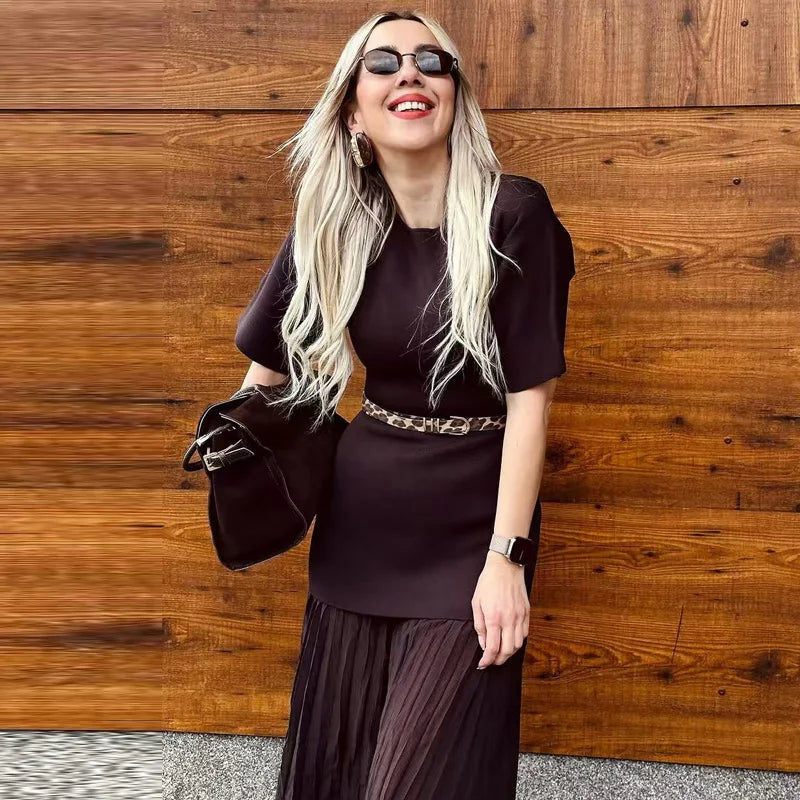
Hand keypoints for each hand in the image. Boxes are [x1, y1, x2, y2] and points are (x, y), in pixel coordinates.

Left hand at [471, 550, 529, 668]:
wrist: (505, 566)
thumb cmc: (488, 582)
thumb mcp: (476, 602)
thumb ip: (479, 625)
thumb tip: (483, 643)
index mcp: (493, 617)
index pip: (492, 648)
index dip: (487, 660)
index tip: (483, 664)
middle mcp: (508, 619)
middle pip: (507, 651)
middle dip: (499, 661)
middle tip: (491, 661)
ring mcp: (519, 616)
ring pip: (518, 645)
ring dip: (509, 653)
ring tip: (501, 653)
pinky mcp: (526, 612)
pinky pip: (525, 634)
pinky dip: (518, 642)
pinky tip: (510, 640)